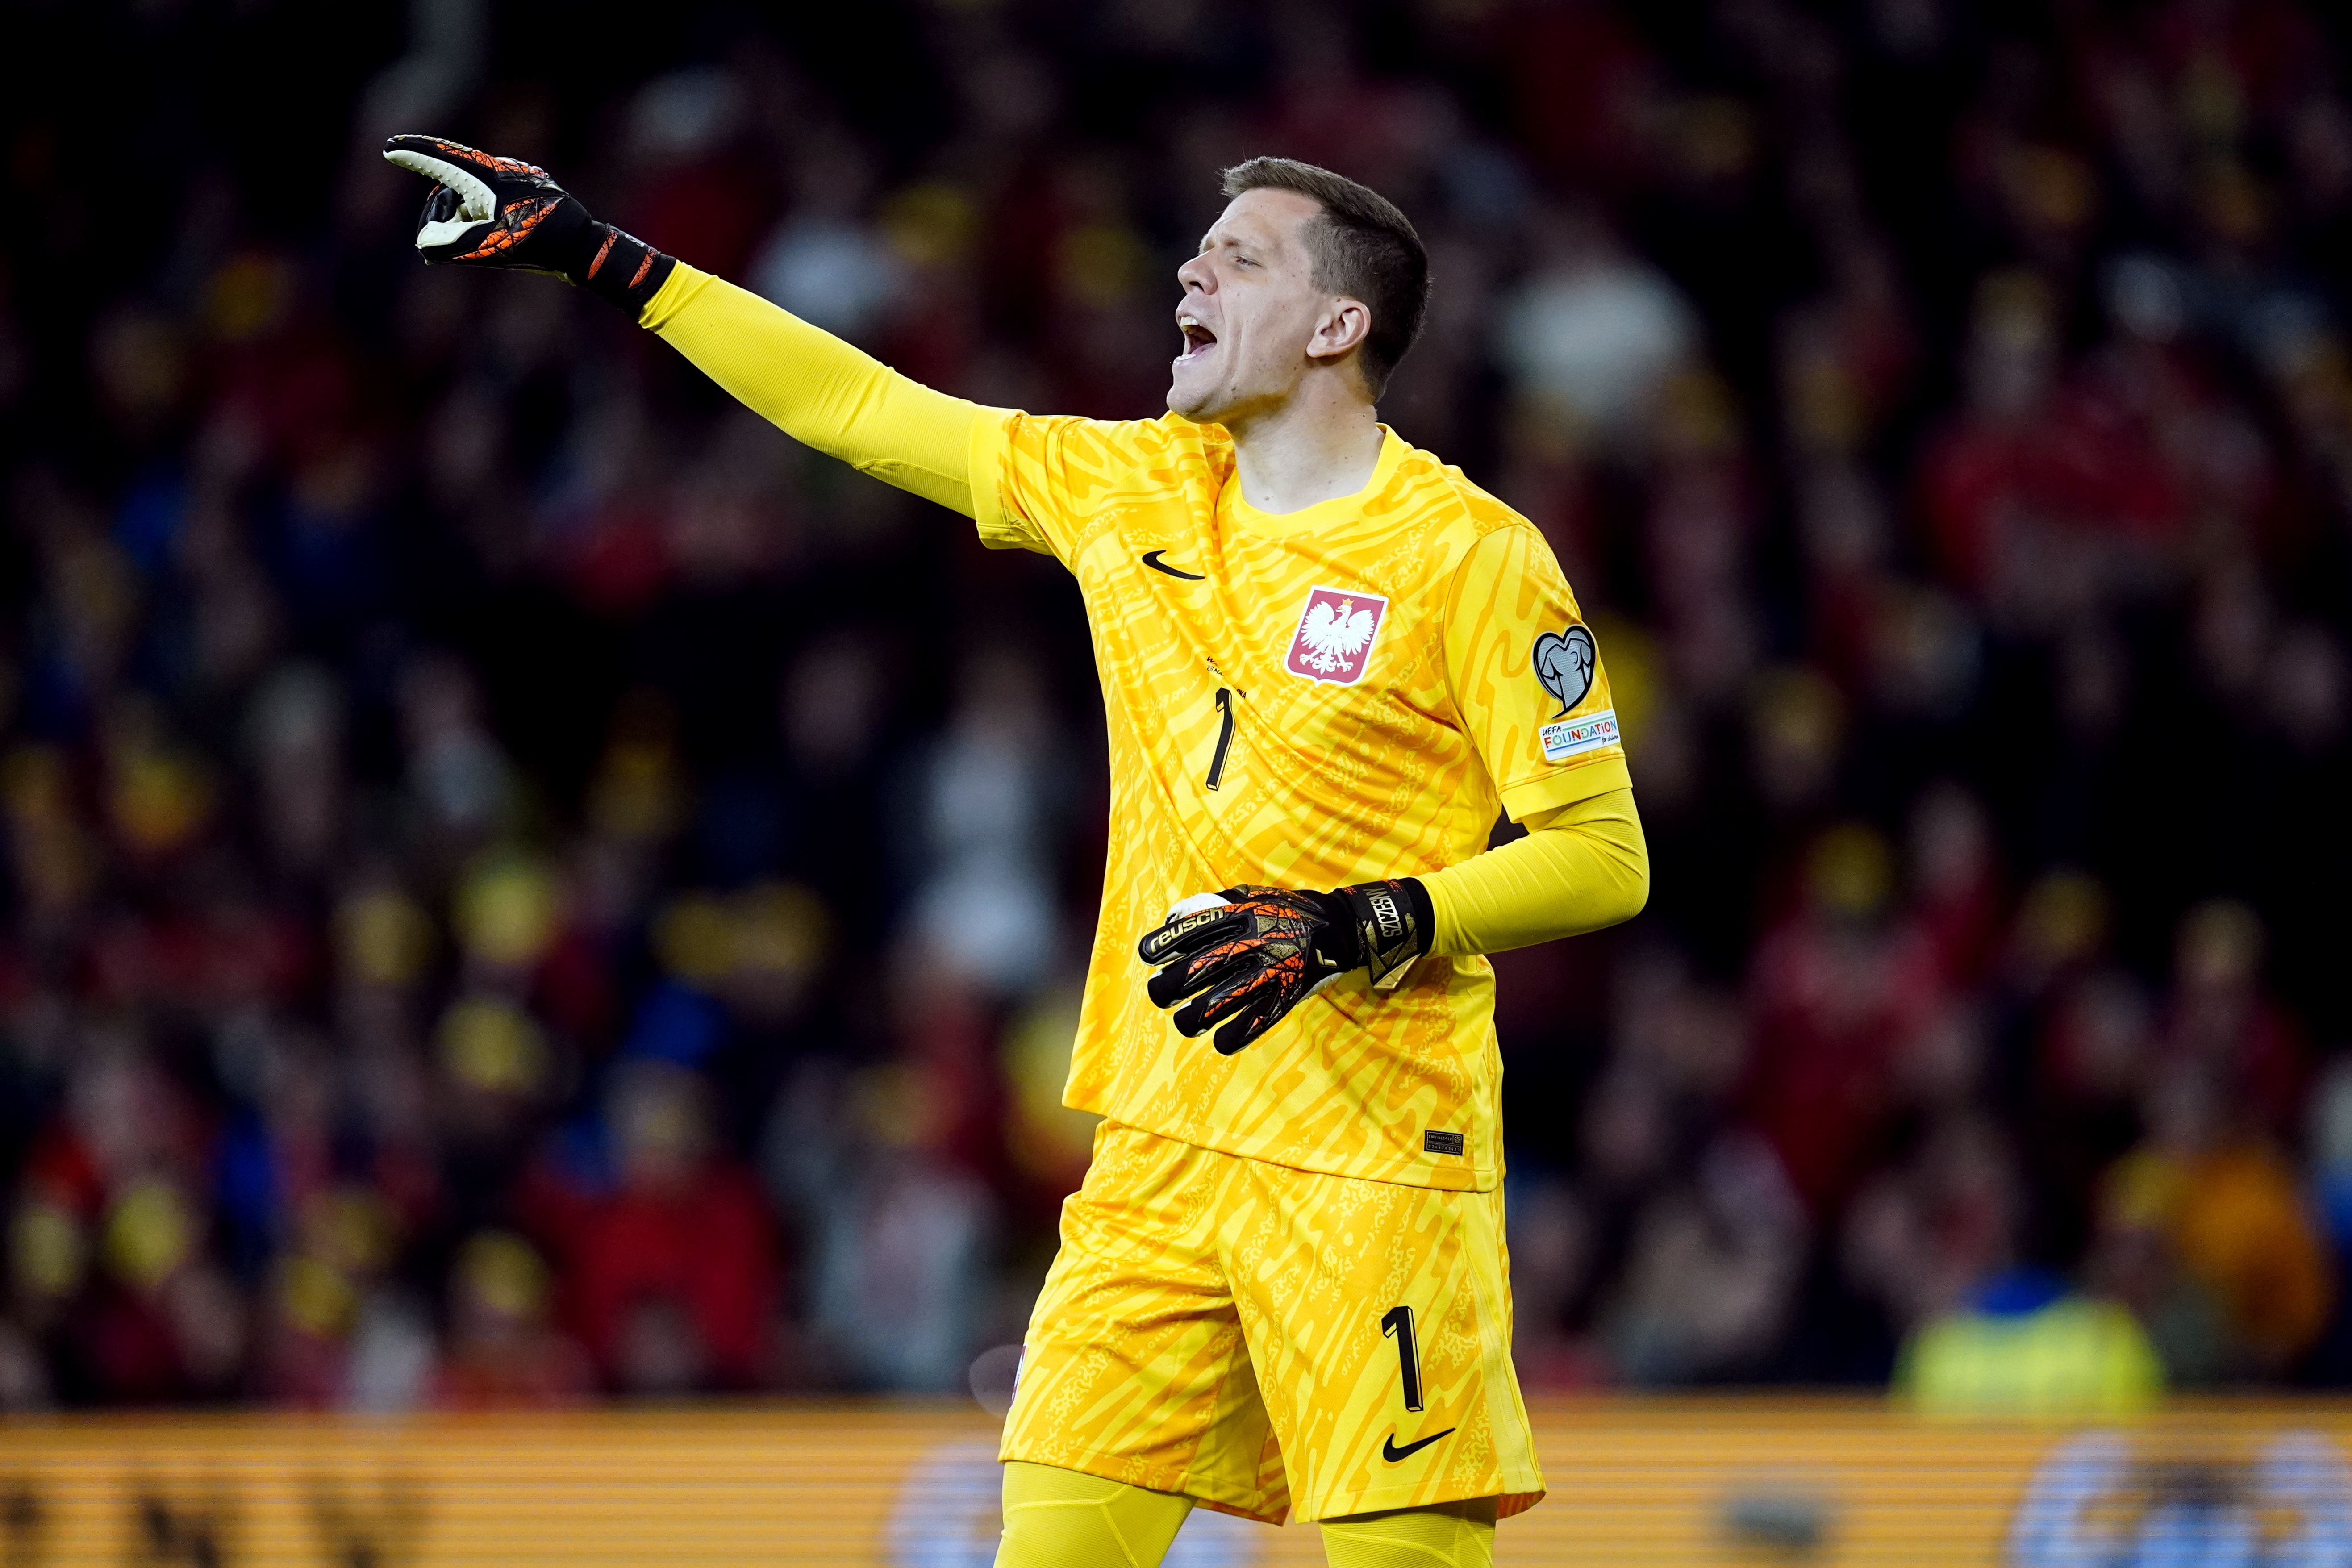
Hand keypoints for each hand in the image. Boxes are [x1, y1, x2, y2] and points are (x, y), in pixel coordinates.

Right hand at [381, 135, 672, 312]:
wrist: (587, 249)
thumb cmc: (542, 246)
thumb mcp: (492, 247)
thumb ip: (452, 244)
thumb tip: (426, 243)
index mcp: (491, 176)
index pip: (444, 158)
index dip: (415, 154)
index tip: (389, 147)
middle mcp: (502, 170)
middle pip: (453, 186)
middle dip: (443, 216)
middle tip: (438, 247)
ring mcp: (517, 179)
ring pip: (473, 198)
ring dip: (467, 223)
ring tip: (482, 247)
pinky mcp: (528, 191)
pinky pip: (492, 201)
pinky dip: (484, 221)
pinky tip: (499, 240)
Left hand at [1136, 879, 1429, 1054]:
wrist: (1342, 926)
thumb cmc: (1288, 911)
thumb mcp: (1254, 895)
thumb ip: (1218, 904)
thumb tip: (1175, 918)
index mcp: (1243, 914)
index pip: (1194, 929)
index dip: (1164, 943)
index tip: (1146, 956)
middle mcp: (1254, 941)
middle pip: (1200, 969)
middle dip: (1170, 987)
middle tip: (1159, 994)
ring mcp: (1272, 970)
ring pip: (1222, 1002)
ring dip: (1194, 1018)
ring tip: (1185, 1022)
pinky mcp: (1288, 994)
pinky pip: (1256, 1022)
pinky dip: (1233, 1037)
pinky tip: (1220, 1041)